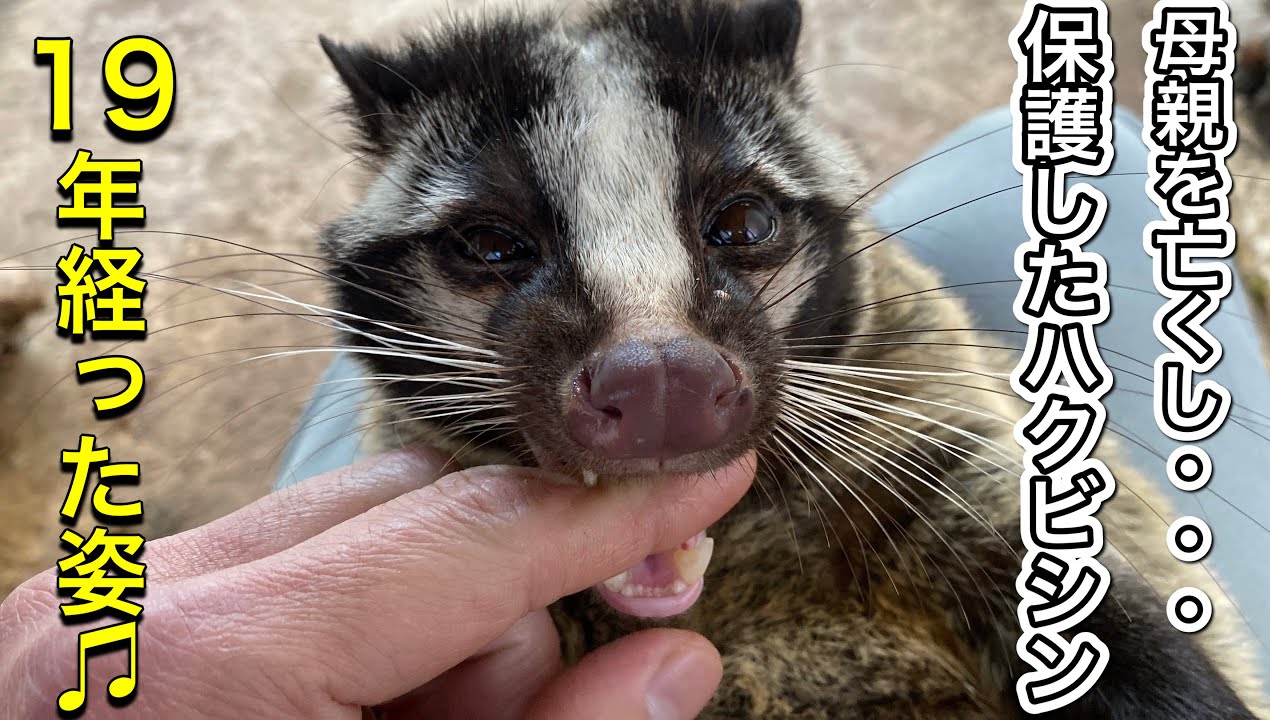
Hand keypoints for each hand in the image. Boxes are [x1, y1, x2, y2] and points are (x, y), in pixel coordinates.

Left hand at [0, 447, 756, 718]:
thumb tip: (675, 667)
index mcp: (203, 659)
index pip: (472, 534)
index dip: (608, 511)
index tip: (700, 478)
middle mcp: (142, 597)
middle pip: (417, 512)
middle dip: (498, 615)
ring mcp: (109, 602)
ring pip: (360, 534)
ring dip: (426, 642)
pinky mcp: (108, 622)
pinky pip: (296, 574)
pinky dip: (355, 646)